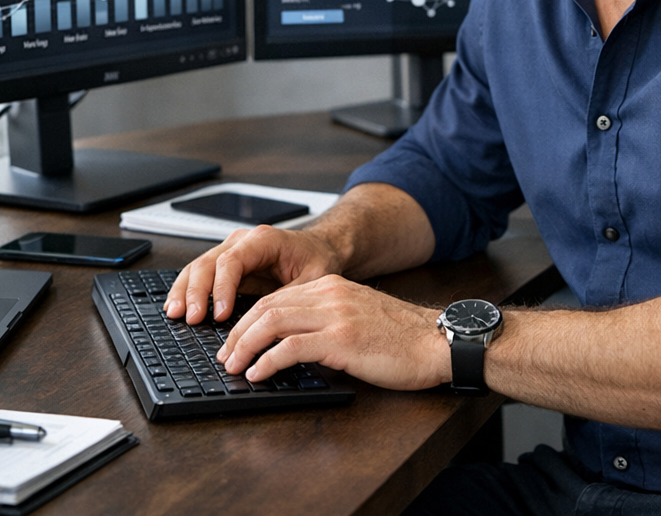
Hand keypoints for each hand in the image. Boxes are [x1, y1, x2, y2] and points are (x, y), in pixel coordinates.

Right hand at [164, 224, 343, 324]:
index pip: (232, 261)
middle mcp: (244, 241)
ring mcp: (233, 251)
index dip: (222, 288)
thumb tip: (265, 325)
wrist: (321, 248)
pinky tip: (177, 307)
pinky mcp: (228, 264)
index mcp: (264, 240)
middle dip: (197, 291)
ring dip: (185, 290)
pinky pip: (202, 274)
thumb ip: (287, 298)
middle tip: (192, 318)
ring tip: (175, 314)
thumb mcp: (312, 280)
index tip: (220, 315)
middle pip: (209, 262)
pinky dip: (187, 290)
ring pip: (199, 266)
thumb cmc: (319, 259)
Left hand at [216, 274, 450, 391]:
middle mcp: (331, 294)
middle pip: (267, 306)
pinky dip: (268, 361)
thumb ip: (329, 321)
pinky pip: (292, 347)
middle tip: (225, 355)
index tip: (234, 340)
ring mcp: (336, 315)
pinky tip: (258, 374)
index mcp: (333, 286)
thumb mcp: (360, 317)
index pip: (277, 297)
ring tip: (233, 366)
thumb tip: (294, 344)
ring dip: (245, 345)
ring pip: (273, 321)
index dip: (249, 319)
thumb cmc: (403, 338)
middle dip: (238, 332)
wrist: (436, 341)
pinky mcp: (342, 339)